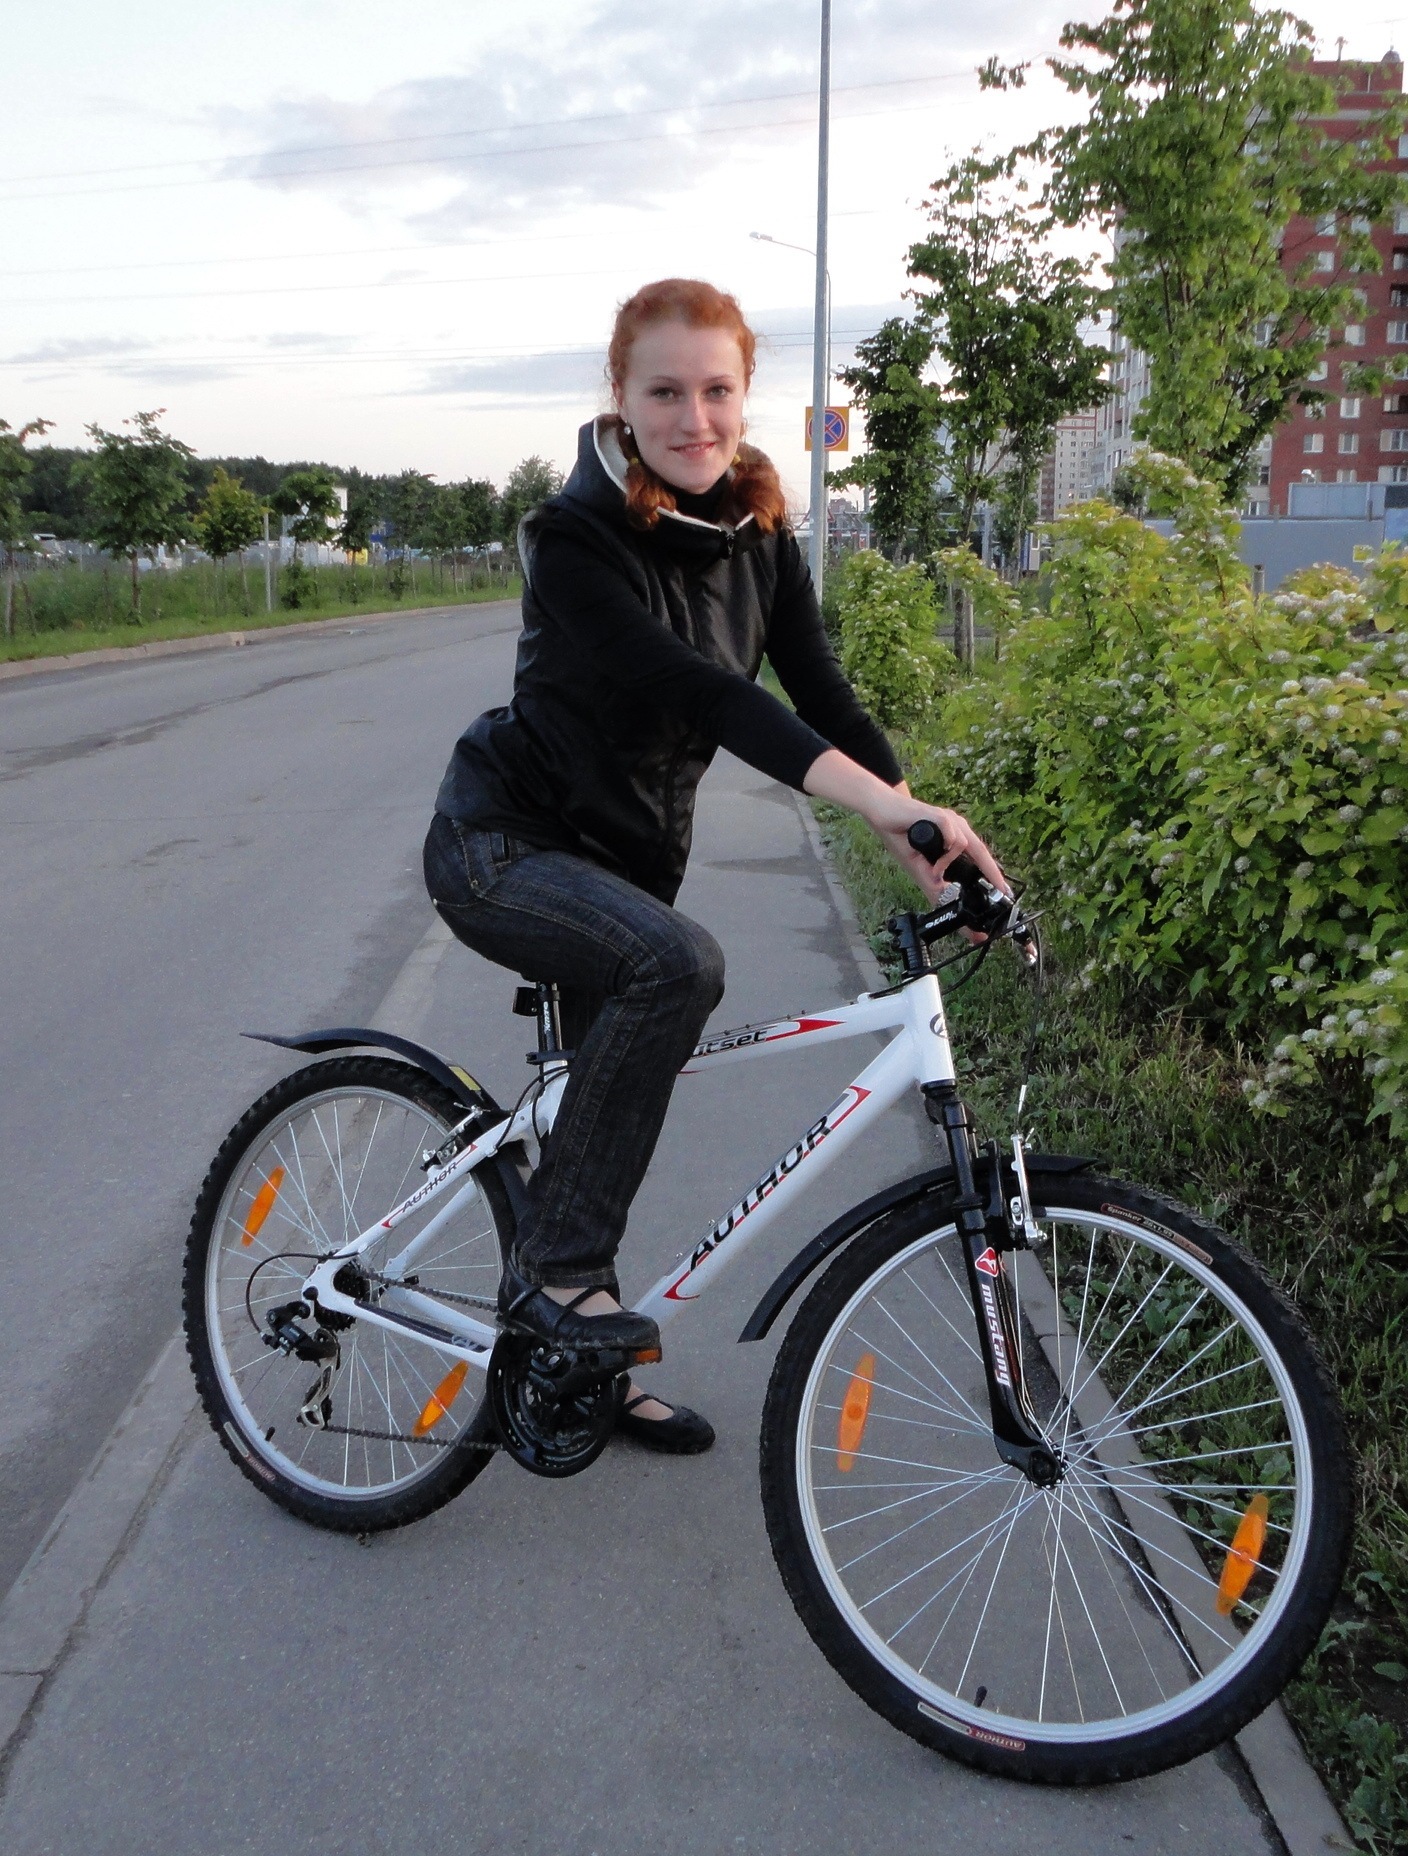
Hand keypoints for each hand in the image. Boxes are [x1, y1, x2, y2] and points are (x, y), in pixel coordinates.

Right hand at [801, 750, 1008, 903]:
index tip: (1003, 894)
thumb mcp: (917, 865)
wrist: (881, 809)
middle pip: (982, 851)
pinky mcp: (937, 815)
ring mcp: (948, 820)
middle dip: (992, 872)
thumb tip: (942, 899)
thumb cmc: (900, 834)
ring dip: (949, 863)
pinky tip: (935, 856)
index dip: (991, 875)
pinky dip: (946, 851)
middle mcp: (957, 827)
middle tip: (1001, 891)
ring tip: (934, 870)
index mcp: (955, 837)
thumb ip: (931, 880)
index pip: (978, 858)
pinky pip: (951, 835)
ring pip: (966, 845)